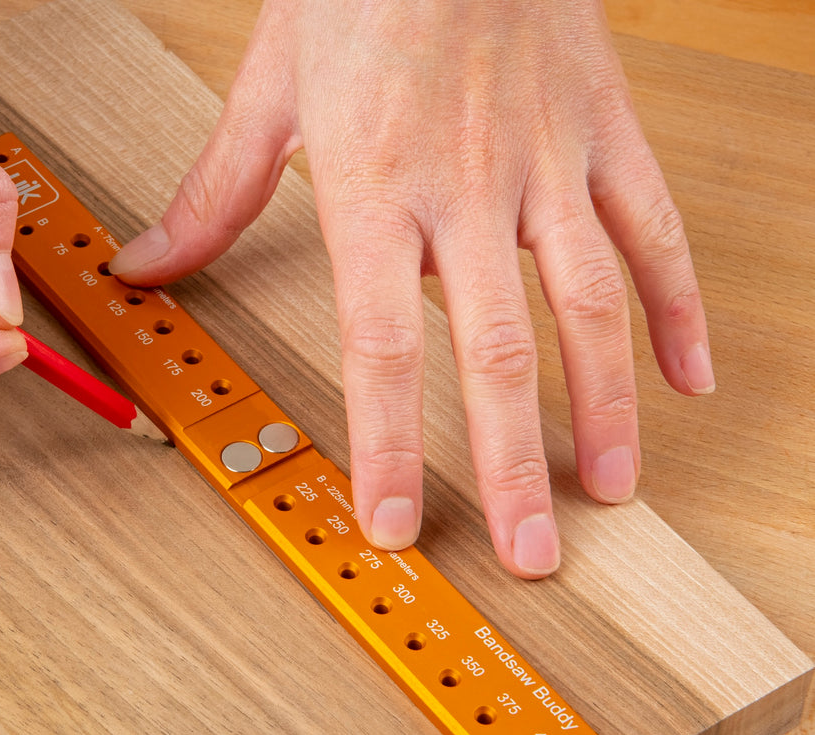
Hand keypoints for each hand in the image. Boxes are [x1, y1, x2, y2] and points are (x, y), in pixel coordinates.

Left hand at [109, 0, 713, 576]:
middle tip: (530, 552)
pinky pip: (656, 229)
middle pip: (497, 351)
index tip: (393, 522)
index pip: (381, 347)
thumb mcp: (268, 85)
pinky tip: (686, 378)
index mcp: (374, 189)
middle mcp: (466, 189)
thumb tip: (146, 263)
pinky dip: (679, 306)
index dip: (388, 445)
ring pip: (590, 303)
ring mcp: (546, 163)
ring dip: (605, 407)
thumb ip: (214, 192)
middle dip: (513, 464)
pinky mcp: (604, 131)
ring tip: (610, 488)